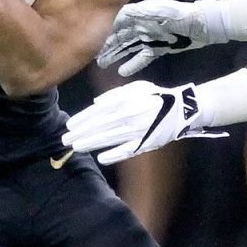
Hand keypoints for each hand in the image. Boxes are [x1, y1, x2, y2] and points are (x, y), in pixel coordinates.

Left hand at [62, 81, 226, 164]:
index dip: (82, 120)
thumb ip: (115, 94)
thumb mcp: (136, 87)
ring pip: (109, 138)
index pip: (98, 112)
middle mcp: (129, 116)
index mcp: (125, 102)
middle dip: (81, 134)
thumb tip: (96, 103)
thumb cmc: (156, 96)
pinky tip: (101, 158)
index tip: (70, 126)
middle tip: (65, 140)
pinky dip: (114, 155)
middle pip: (100, 126)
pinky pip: (127, 150)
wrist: (181, 109)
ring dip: (91, 144)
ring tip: (77, 147)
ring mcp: (137, 131)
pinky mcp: (145, 143)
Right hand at [97, 0, 224, 76]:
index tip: (91, 38)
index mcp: (140, 13)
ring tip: (101, 63)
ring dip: (115, 54)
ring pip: (128, 46)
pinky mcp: (159, 47)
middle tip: (92, 55)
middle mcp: (142, 24)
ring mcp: (150, 36)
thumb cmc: (182, 16)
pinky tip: (122, 72)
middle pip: (120, 35)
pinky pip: (143, 56)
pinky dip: (133, 64)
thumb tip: (119, 15)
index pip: (117, 21)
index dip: (104, 29)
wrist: (203, 25)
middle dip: (106, 44)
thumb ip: (141, 12)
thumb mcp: (161, 11)